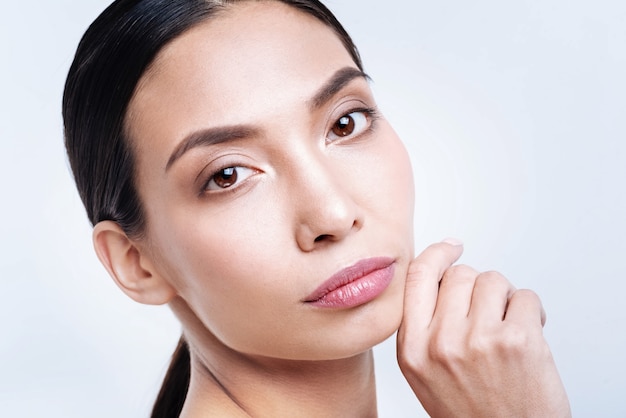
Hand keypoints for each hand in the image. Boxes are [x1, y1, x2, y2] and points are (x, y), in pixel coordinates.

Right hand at [397, 240, 570, 416]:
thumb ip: (424, 325)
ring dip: (505, 298)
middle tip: (488, 313)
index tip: (451, 246)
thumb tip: (444, 277)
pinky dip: (530, 312)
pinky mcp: (517, 341)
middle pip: (461, 274)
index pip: (418, 277)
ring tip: (507, 328)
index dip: (437, 253)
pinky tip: (526, 337)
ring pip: (493, 280)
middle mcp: (441, 343)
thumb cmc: (472, 411)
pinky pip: (525, 297)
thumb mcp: (425, 371)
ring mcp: (479, 340)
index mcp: (412, 348)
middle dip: (479, 287)